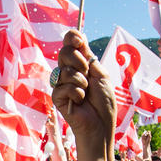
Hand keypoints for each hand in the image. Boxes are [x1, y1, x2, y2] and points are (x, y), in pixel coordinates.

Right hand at [53, 30, 115, 154]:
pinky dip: (75, 93)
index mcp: (80, 64)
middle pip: (64, 52)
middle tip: (87, 70)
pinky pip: (62, 86)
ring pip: (63, 70)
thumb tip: (80, 36)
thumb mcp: (101, 75)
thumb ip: (89, 57)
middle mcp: (68, 71)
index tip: (79, 40)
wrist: (101, 124)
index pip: (70, 44)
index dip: (72, 38)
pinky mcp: (57, 97)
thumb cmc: (104, 102)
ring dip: (80, 80)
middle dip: (78, 59)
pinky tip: (80, 101)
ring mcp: (61, 84)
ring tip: (86, 92)